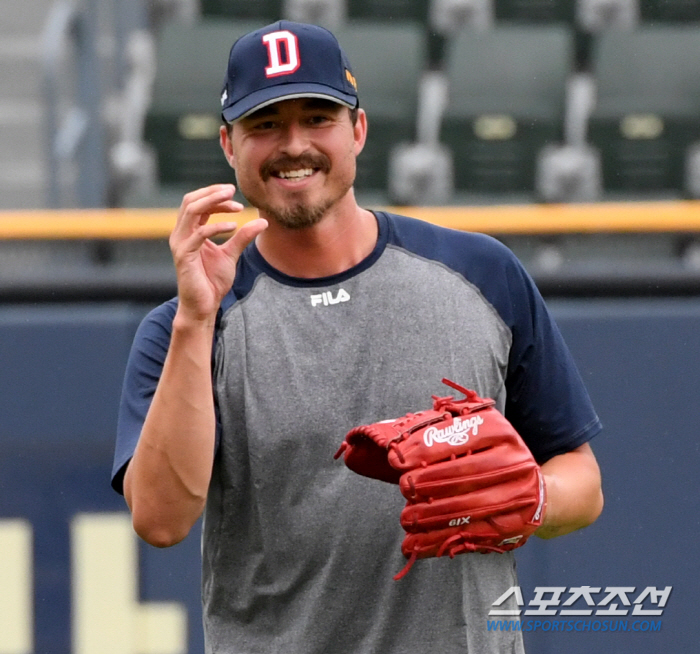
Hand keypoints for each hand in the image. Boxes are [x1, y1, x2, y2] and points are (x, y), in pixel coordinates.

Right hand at [169, 184, 267, 321]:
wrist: (203, 306)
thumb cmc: (212, 281)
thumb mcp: (231, 254)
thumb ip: (243, 237)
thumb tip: (262, 221)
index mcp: (189, 231)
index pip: (197, 203)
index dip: (214, 195)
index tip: (234, 193)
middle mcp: (180, 234)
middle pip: (191, 201)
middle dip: (212, 193)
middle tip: (232, 189)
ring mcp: (180, 244)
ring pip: (191, 211)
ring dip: (213, 203)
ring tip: (234, 204)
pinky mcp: (184, 256)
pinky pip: (199, 234)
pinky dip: (217, 227)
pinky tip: (234, 226)